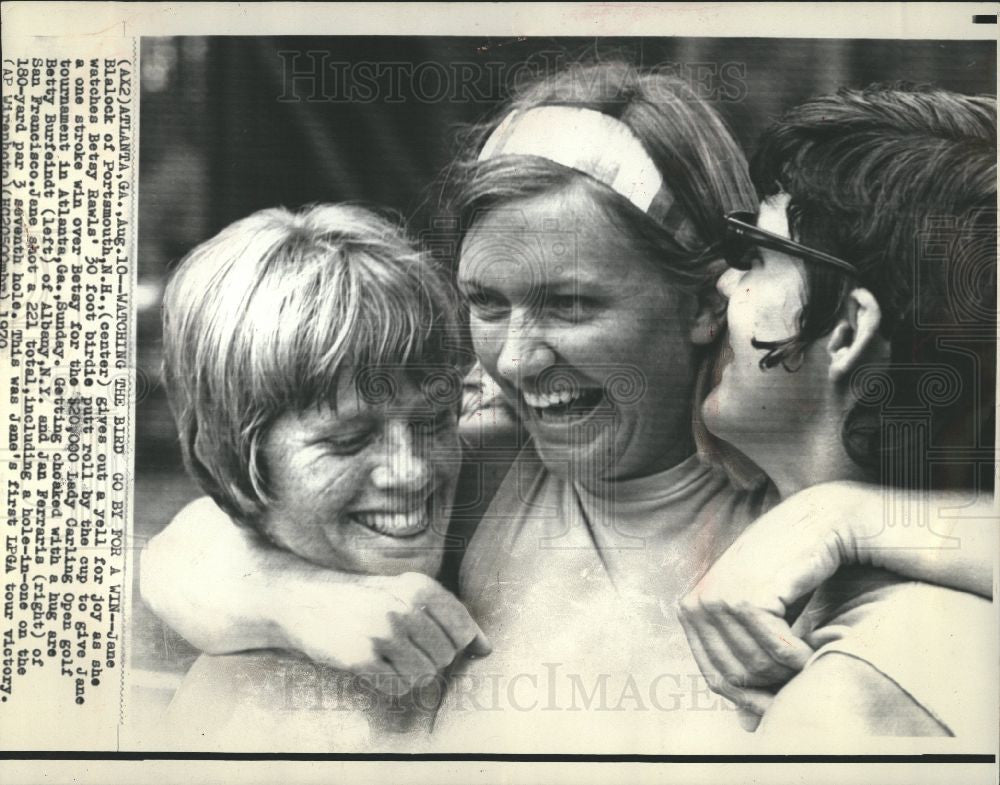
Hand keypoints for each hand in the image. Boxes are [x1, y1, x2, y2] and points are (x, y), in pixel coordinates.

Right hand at [275, 570, 490, 695]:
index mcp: (420, 587)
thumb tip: (486, 648)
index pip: (463, 629)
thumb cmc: (366, 598)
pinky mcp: (361, 658)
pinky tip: (376, 666)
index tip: (439, 642)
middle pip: (445, 656)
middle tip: (405, 647)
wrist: (306, 601)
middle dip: (431, 659)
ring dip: (411, 673)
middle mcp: (404, 607)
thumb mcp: (407, 591)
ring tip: (390, 656)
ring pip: (425, 675)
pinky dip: (392, 683)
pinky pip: (398, 686)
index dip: (458, 644)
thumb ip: (448, 615)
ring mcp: (382, 633)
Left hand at [677, 484, 854, 714]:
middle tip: (804, 677)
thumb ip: (748, 661)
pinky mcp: (745, 597)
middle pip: (736, 677)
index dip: (750, 699)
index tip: (780, 706)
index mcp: (690, 611)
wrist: (816, 523)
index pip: (715, 678)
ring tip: (811, 658)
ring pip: (757, 667)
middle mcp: (695, 605)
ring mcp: (716, 600)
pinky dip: (800, 659)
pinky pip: (777, 653)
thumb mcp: (761, 618)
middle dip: (773, 686)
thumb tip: (743, 728)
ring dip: (790, 672)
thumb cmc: (790, 575)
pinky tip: (814, 649)